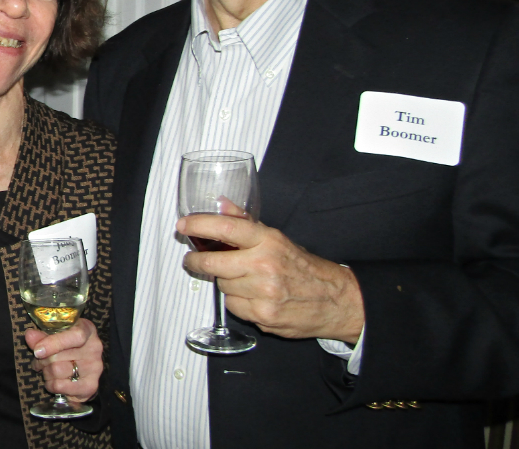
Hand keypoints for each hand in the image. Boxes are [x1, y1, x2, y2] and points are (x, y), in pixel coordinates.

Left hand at [26, 318, 101, 402]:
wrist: (80, 365)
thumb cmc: (65, 346)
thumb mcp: (54, 336)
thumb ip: (42, 336)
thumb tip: (30, 335)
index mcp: (87, 329)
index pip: (76, 336)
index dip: (54, 343)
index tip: (37, 351)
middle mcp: (94, 348)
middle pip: (59, 356)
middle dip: (42, 360)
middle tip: (39, 360)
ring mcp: (94, 368)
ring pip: (57, 371)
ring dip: (45, 372)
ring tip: (47, 369)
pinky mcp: (90, 386)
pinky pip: (60, 386)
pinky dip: (51, 385)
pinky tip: (53, 381)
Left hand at [177, 214, 364, 342]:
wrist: (334, 300)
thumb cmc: (303, 267)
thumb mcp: (277, 238)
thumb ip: (246, 222)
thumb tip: (222, 203)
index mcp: (268, 241)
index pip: (226, 227)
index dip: (200, 225)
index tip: (184, 226)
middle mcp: (264, 265)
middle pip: (214, 263)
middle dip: (197, 261)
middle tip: (192, 260)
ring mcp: (263, 292)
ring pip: (222, 286)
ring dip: (225, 282)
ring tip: (242, 280)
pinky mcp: (263, 315)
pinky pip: (233, 306)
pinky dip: (237, 302)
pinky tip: (252, 297)